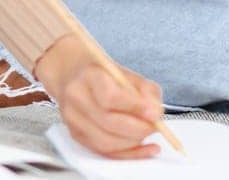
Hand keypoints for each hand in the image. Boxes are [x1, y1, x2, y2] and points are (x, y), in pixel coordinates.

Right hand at [35, 35, 164, 159]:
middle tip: (154, 127)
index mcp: (90, 76)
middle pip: (107, 122)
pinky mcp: (76, 134)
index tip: (154, 113)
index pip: (110, 96)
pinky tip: (143, 148)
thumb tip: (155, 112)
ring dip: (133, 142)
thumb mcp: (128, 74)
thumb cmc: (105, 76)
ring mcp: (73, 117)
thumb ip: (146, 91)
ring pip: (105, 141)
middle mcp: (77, 96)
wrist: (76, 76)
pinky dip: (128, 153)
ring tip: (147, 133)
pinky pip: (104, 151)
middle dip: (138, 129)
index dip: (134, 108)